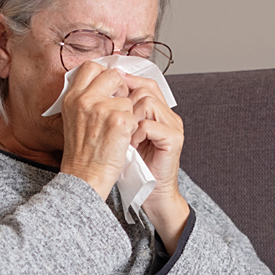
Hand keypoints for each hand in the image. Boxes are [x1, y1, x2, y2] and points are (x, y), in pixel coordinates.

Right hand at [59, 62, 138, 200]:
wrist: (85, 178)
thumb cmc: (82, 154)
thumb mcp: (74, 120)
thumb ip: (86, 100)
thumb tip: (104, 83)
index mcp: (72, 97)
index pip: (90, 67)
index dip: (104, 75)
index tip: (110, 88)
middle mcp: (84, 99)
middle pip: (112, 75)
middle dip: (121, 89)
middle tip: (119, 109)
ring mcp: (101, 108)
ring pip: (127, 98)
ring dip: (128, 114)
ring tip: (117, 132)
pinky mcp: (118, 121)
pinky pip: (134, 116)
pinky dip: (133, 130)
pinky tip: (122, 141)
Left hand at [124, 73, 189, 251]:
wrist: (149, 193)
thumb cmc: (131, 166)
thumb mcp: (120, 133)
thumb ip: (117, 112)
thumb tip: (99, 89)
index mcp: (158, 111)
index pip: (145, 83)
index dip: (127, 81)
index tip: (108, 87)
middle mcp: (168, 115)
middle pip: (146, 88)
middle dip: (126, 102)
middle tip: (116, 121)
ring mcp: (174, 126)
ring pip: (148, 102)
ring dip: (130, 118)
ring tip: (125, 136)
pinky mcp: (175, 139)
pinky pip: (150, 124)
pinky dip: (137, 133)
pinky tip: (131, 145)